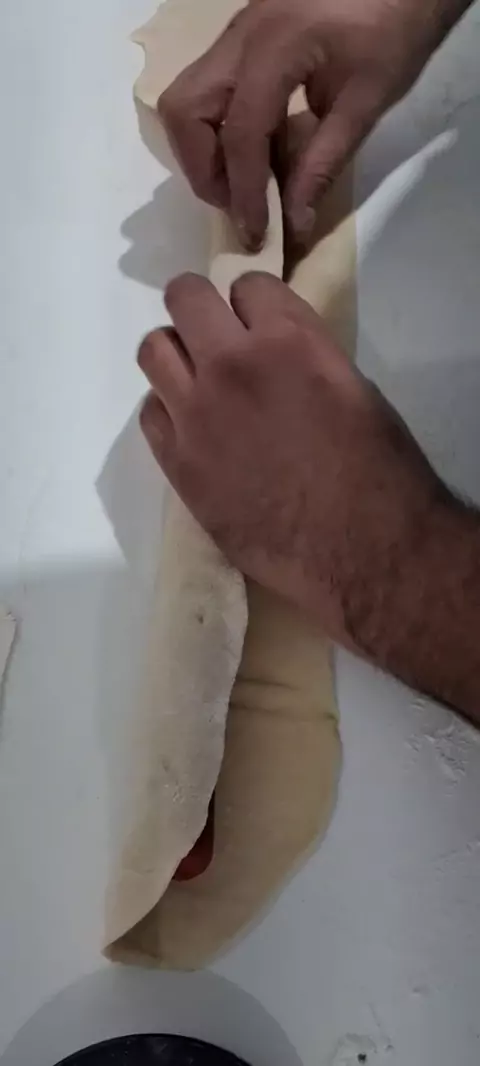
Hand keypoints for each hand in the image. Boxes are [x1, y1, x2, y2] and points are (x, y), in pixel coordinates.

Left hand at [137, 272, 451, 658]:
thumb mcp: (353, 388)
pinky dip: (167, 410)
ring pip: (154, 349)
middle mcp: (232, 365)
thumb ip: (304, 356)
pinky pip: (149, 412)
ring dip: (176, 356)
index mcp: (288, 340)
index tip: (260, 325)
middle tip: (216, 337)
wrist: (362, 550)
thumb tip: (274, 350)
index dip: (254, 304)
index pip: (247, 284)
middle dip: (201, 309)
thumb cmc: (377, 470)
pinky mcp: (178, 463)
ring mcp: (197, 414)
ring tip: (198, 382)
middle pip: (185, 298)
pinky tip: (193, 429)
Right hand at [158, 0, 456, 247]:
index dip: (243, 192)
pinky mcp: (243, 39)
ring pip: (186, 99)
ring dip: (203, 151)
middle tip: (238, 203)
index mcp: (275, 47)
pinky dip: (219, 131)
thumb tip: (293, 223)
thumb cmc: (395, 27)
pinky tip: (258, 155)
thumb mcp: (366, 101)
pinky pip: (209, 91)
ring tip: (244, 184)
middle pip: (183, 110)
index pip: (239, 133)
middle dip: (203, 168)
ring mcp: (236, 34)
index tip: (256, 233)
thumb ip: (323, 163)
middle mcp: (240, 36)